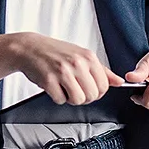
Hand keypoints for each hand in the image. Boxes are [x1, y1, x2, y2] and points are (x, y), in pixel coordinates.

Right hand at [0, 32, 123, 104]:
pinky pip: (60, 100)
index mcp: (88, 57)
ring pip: (78, 100)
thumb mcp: (81, 55)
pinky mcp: (49, 80)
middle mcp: (77, 63)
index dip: (96, 92)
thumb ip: (102, 70)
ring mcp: (63, 71)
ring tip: (64, 87)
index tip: (87, 88)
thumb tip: (119, 82)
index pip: (104, 86)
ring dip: (70, 98)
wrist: (30, 48)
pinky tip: (53, 86)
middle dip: (83, 97)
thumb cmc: (55, 52)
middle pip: (92, 95)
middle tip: (73, 88)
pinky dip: (57, 97)